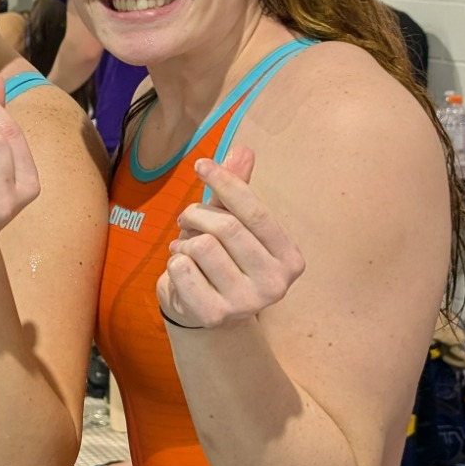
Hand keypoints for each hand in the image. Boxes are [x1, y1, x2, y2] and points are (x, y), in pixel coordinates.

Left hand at [157, 147, 304, 329]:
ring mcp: (245, 304)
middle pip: (227, 228)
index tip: (201, 164)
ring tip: (187, 250)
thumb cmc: (223, 261)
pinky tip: (182, 270)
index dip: (226, 183)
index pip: (255, 212)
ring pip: (201, 246)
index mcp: (290, 259)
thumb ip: (238, 191)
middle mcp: (275, 285)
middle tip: (186, 219)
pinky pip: (181, 268)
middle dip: (198, 215)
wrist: (205, 313)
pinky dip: (174, 261)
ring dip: (186, 241)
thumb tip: (242, 150)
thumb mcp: (234, 224)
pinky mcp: (213, 315)